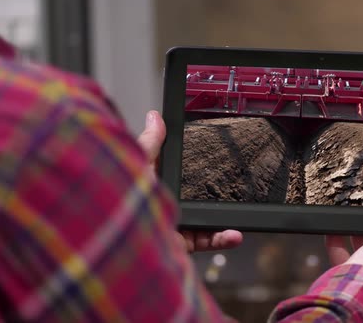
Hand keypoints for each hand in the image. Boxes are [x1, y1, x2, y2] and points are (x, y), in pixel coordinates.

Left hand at [137, 110, 242, 252]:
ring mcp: (174, 227)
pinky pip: (207, 241)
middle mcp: (164, 206)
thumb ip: (150, 143)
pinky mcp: (182, 246)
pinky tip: (234, 235)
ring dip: (225, 219)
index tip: (210, 160)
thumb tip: (155, 117)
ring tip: (239, 215)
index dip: (191, 168)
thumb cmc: (123, 203)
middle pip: (196, 198)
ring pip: (206, 221)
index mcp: (154, 185)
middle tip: (234, 187)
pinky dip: (223, 239)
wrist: (123, 242)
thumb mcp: (138, 164)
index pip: (176, 174)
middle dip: (215, 195)